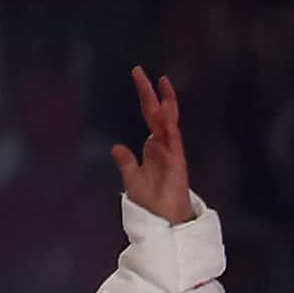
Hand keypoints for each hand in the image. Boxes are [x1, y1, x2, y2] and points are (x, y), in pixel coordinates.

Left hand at [114, 68, 195, 225]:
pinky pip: (173, 140)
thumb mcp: (132, 178)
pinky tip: (164, 114)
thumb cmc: (150, 201)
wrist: (163, 220)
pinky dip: (168, 127)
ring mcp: (172, 152)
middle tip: (142, 72)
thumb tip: (117, 146)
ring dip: (165, 103)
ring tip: (161, 83)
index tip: (139, 77)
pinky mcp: (177, 162)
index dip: (145, 98)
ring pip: (168, 122)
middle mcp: (164, 145)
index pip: (149, 116)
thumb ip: (126, 162)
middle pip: (158, 113)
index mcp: (153, 146)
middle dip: (151, 93)